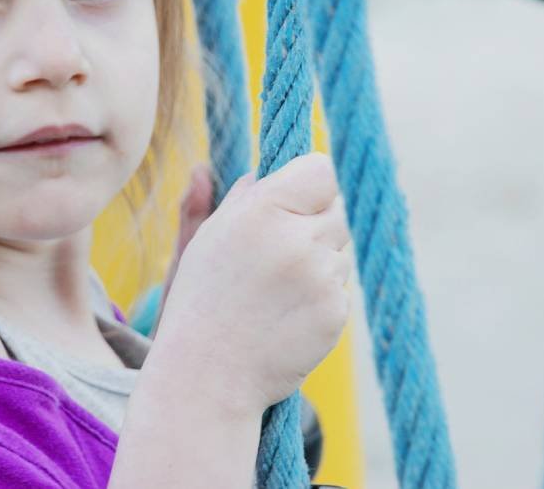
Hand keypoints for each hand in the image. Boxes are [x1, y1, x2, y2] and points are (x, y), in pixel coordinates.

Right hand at [150, 152, 352, 416]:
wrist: (208, 374)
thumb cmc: (202, 300)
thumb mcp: (207, 237)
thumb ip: (238, 195)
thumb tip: (261, 171)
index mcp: (262, 210)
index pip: (321, 170)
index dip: (310, 182)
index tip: (297, 197)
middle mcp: (297, 239)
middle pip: (338, 208)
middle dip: (316, 222)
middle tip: (281, 249)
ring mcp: (321, 277)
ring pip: (341, 250)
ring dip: (320, 260)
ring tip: (277, 288)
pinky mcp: (336, 312)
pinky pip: (341, 288)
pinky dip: (321, 295)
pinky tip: (287, 313)